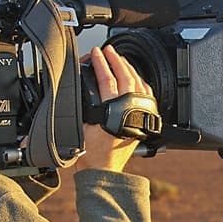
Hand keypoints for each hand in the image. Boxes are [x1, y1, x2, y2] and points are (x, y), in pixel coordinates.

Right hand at [77, 45, 150, 173]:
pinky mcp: (143, 119)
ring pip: (137, 83)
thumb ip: (80, 107)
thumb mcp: (79, 127)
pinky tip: (135, 76)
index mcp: (113, 111)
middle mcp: (129, 111)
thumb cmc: (91, 154)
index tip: (96, 53)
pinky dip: (140, 81)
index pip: (107, 80)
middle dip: (115, 60)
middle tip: (108, 50)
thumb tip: (77, 88)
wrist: (104, 171)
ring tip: (119, 58)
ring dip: (128, 68)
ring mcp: (138, 114)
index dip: (101, 64)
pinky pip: (145, 94)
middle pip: (125, 77)